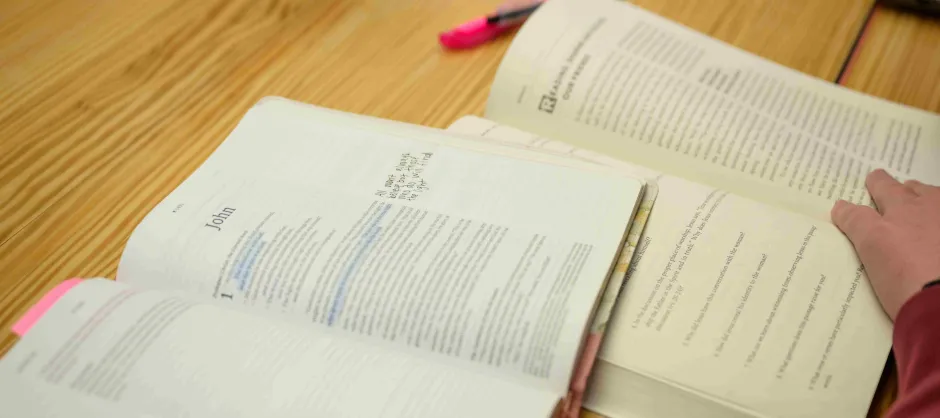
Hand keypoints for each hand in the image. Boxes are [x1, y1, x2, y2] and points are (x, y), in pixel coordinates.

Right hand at [831, 169, 939, 320]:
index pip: (882, 188)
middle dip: (905, 190)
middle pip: (916, 191)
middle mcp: (932, 209)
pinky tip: (933, 243)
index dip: (875, 185)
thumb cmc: (907, 274)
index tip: (871, 182)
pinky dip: (936, 229)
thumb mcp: (873, 245)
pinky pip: (939, 230)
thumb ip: (856, 221)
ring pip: (936, 204)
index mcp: (905, 207)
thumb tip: (841, 207)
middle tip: (899, 193)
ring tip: (923, 215)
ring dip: (929, 205)